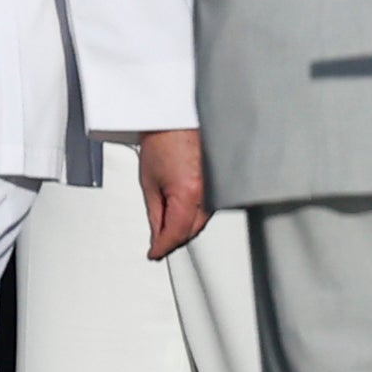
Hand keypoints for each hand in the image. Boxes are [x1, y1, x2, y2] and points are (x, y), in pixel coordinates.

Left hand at [130, 125, 210, 260]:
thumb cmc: (163, 139)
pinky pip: (209, 208)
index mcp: (189, 194)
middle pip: (191, 231)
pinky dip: (195, 215)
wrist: (177, 117)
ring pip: (201, 222)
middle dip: (173, 239)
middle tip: (156, 243)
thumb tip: (156, 235)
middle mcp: (209, 193)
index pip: (176, 234)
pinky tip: (183, 213)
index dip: (162, 248)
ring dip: (184, 228)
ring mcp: (218, 188)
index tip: (153, 254)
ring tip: (165, 225)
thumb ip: (155, 214)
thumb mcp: (149, 182)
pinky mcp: (222, 183)